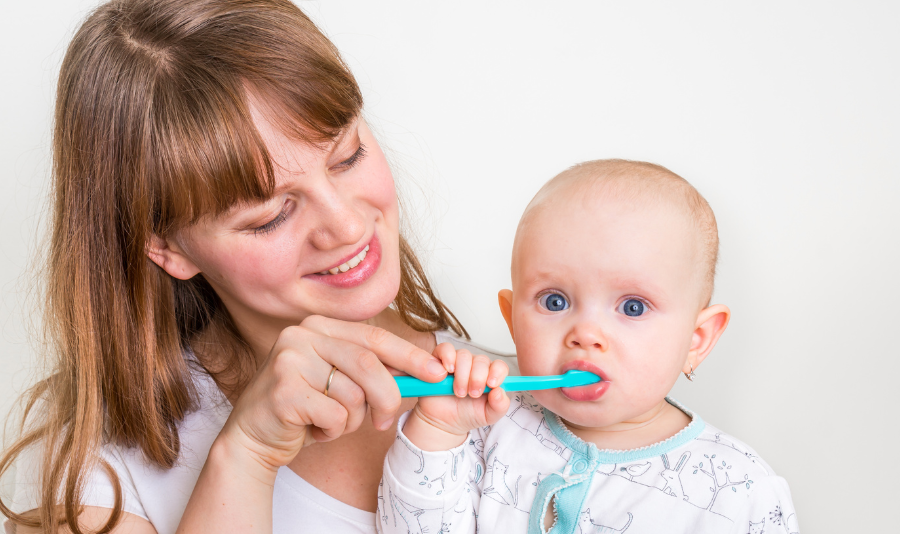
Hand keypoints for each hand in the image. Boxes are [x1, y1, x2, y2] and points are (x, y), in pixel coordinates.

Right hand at [217, 315, 448, 475]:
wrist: (254, 438)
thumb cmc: (305, 409)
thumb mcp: (340, 381)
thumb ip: (372, 371)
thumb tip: (424, 372)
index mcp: (319, 326)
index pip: (376, 336)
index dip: (410, 356)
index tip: (437, 372)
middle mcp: (302, 335)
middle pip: (369, 364)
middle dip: (387, 397)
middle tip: (385, 421)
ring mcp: (289, 360)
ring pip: (353, 395)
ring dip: (351, 420)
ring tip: (330, 422)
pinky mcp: (283, 391)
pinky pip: (335, 416)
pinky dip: (333, 432)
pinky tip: (313, 430)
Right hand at [402, 343, 509, 450]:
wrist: (443, 422)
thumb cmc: (467, 415)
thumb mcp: (488, 416)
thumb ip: (500, 406)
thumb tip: (500, 391)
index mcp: (489, 376)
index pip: (499, 366)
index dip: (497, 372)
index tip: (491, 385)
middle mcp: (475, 366)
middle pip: (481, 360)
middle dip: (477, 378)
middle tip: (472, 394)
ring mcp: (458, 362)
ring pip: (464, 355)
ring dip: (462, 375)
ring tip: (459, 392)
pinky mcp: (440, 360)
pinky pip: (445, 349)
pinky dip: (447, 357)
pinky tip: (448, 371)